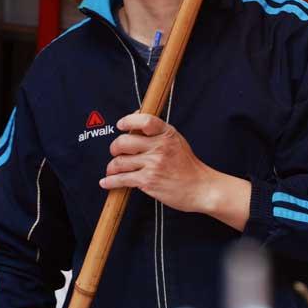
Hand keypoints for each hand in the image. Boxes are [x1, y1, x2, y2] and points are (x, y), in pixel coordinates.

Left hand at [101, 113, 249, 229]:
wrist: (201, 188)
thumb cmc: (188, 166)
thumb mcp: (177, 141)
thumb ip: (158, 132)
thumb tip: (135, 119)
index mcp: (167, 134)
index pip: (145, 121)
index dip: (128, 121)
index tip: (121, 125)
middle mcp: (160, 147)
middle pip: (124, 141)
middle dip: (114, 147)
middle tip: (115, 151)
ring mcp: (153, 164)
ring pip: (120, 161)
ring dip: (112, 167)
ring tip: (113, 169)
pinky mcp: (148, 181)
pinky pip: (122, 179)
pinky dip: (110, 181)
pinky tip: (106, 182)